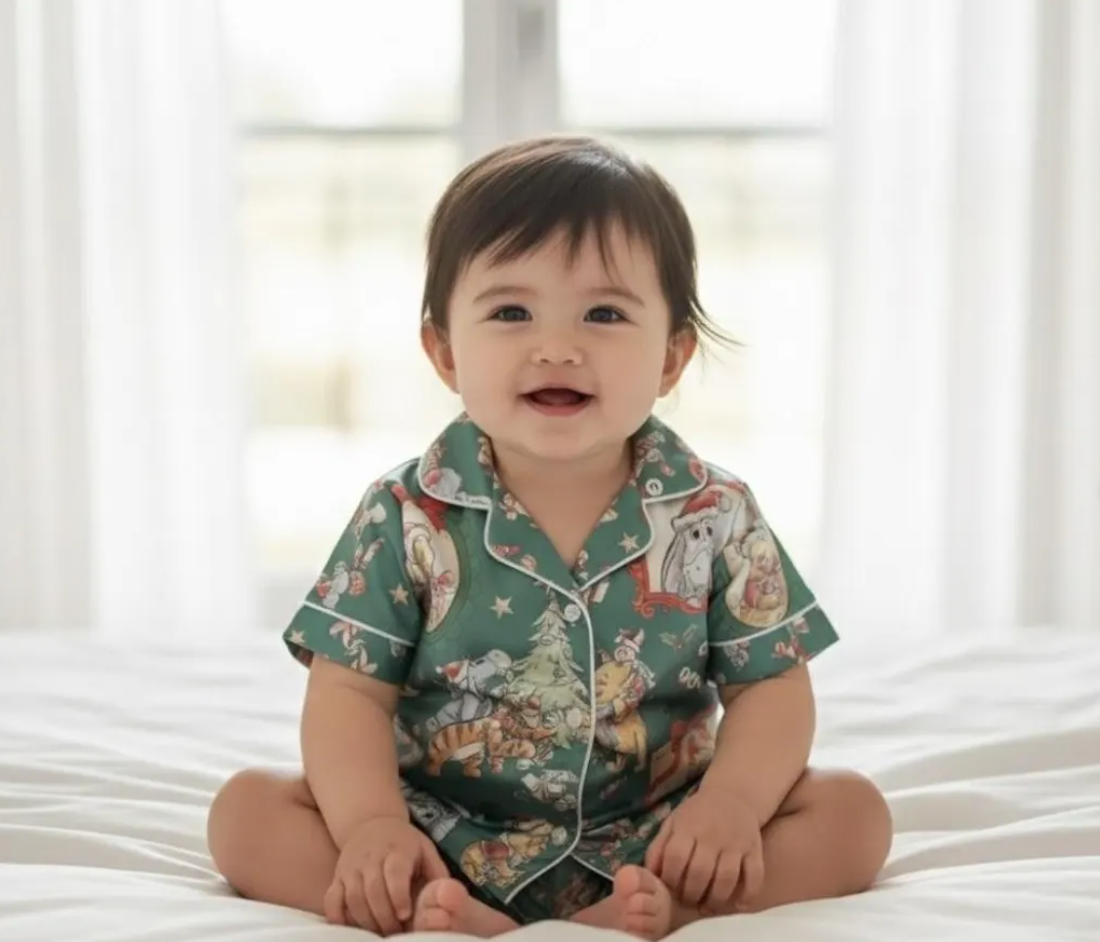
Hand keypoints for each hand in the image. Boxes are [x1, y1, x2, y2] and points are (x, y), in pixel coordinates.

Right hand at [324, 815, 448, 934]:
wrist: (371, 823)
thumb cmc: (404, 843)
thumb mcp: (425, 849)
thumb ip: (437, 873)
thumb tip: (449, 898)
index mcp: (396, 850)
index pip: (394, 873)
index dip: (398, 896)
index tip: (405, 915)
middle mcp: (370, 858)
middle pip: (373, 891)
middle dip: (385, 918)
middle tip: (397, 933)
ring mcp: (350, 868)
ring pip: (352, 899)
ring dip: (366, 922)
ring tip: (381, 934)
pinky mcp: (337, 878)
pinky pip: (331, 900)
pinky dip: (338, 918)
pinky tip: (351, 929)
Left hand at [644, 790, 764, 912]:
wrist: (734, 795)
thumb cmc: (697, 814)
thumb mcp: (673, 822)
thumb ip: (659, 847)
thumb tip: (650, 875)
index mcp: (688, 827)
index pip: (676, 858)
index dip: (670, 879)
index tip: (670, 890)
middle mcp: (712, 836)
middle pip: (700, 872)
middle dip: (692, 894)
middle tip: (689, 902)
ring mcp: (736, 843)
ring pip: (727, 878)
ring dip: (715, 899)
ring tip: (707, 907)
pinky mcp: (755, 850)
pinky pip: (755, 877)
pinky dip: (747, 895)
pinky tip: (737, 906)